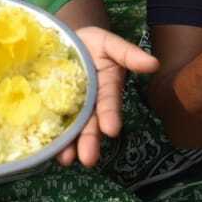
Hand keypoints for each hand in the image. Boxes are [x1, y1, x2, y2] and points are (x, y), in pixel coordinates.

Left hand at [57, 26, 160, 166]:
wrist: (63, 41)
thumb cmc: (90, 43)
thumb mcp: (108, 43)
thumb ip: (128, 54)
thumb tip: (154, 64)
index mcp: (106, 88)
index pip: (109, 103)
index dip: (110, 115)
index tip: (111, 129)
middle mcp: (90, 103)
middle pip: (91, 124)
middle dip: (90, 141)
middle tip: (88, 159)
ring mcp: (71, 108)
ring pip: (72, 129)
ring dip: (70, 146)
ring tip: (66, 160)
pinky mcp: (51, 108)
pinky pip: (52, 123)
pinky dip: (50, 137)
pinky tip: (46, 149)